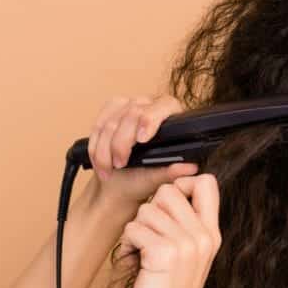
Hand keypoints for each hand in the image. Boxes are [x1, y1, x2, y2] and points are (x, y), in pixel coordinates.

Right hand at [86, 94, 199, 208]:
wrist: (120, 182)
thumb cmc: (143, 177)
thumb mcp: (158, 178)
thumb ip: (173, 171)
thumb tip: (191, 167)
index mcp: (172, 117)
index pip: (164, 106)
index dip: (150, 120)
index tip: (141, 140)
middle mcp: (152, 105)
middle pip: (132, 113)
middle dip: (122, 143)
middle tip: (120, 164)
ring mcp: (131, 105)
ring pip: (111, 122)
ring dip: (105, 150)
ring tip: (108, 169)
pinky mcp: (112, 110)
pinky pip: (98, 124)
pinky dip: (96, 146)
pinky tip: (99, 162)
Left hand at [116, 174, 222, 287]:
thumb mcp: (191, 257)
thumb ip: (188, 226)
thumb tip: (168, 193)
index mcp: (212, 234)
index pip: (207, 182)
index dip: (183, 184)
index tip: (169, 208)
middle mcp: (203, 235)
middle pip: (168, 191)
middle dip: (150, 211)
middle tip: (150, 239)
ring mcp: (185, 244)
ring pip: (146, 210)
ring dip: (136, 232)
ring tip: (142, 256)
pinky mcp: (163, 254)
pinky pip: (133, 229)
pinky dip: (127, 246)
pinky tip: (135, 265)